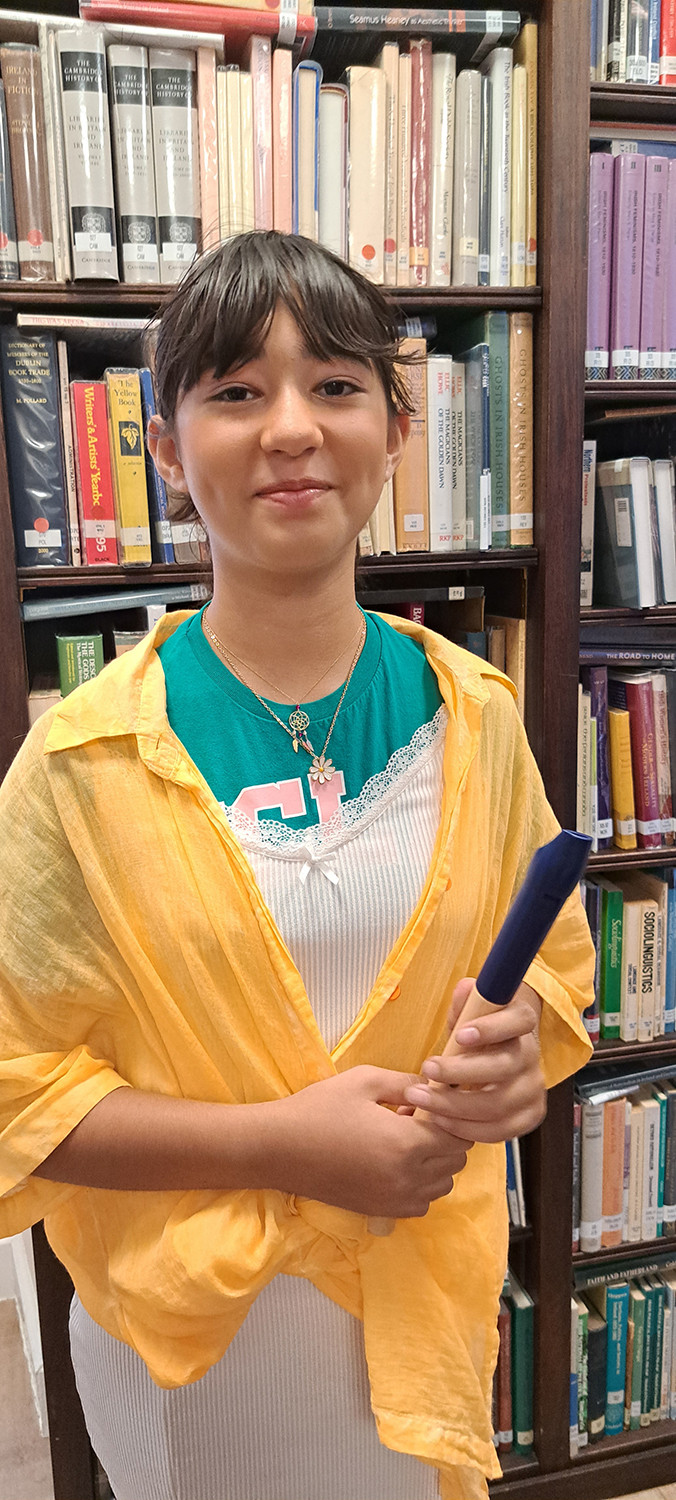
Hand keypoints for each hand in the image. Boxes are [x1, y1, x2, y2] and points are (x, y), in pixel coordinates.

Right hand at [266, 1065, 472, 1218]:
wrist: (279, 1149)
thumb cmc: (320, 1108)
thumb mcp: (365, 1080)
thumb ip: (407, 1083)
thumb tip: (435, 1088)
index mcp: (406, 1143)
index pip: (459, 1136)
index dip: (451, 1117)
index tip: (431, 1104)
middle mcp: (407, 1178)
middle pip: (455, 1162)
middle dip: (446, 1138)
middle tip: (416, 1120)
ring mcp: (395, 1200)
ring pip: (443, 1185)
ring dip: (436, 1164)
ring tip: (405, 1142)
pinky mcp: (382, 1212)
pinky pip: (422, 1203)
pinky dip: (421, 1186)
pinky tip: (397, 1165)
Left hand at [400, 980, 546, 1144]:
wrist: (501, 1052)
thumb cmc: (481, 1030)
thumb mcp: (473, 1007)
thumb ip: (467, 999)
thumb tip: (466, 992)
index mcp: (521, 1022)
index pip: (517, 1021)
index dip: (490, 1029)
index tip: (460, 1035)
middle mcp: (532, 1056)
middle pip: (503, 1068)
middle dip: (459, 1072)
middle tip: (427, 1068)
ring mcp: (533, 1089)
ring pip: (497, 1105)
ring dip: (454, 1106)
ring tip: (422, 1099)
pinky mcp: (529, 1116)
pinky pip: (499, 1131)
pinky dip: (467, 1129)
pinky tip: (442, 1120)